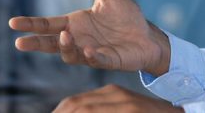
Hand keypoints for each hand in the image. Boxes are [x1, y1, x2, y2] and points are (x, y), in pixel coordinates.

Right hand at [10, 0, 171, 74]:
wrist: (147, 35)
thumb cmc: (126, 16)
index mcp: (75, 24)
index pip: (48, 24)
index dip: (31, 24)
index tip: (13, 23)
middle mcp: (79, 40)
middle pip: (51, 43)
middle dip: (36, 43)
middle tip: (20, 42)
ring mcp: (91, 53)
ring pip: (70, 54)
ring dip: (65, 46)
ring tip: (64, 35)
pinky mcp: (109, 61)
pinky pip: (97, 61)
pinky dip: (91, 57)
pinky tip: (88, 50)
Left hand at [54, 84, 182, 112]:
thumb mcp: (124, 111)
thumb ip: (101, 110)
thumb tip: (73, 111)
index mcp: (110, 93)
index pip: (74, 103)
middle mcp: (115, 94)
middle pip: (74, 104)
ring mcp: (124, 104)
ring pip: (84, 108)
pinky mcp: (131, 110)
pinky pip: (98, 112)